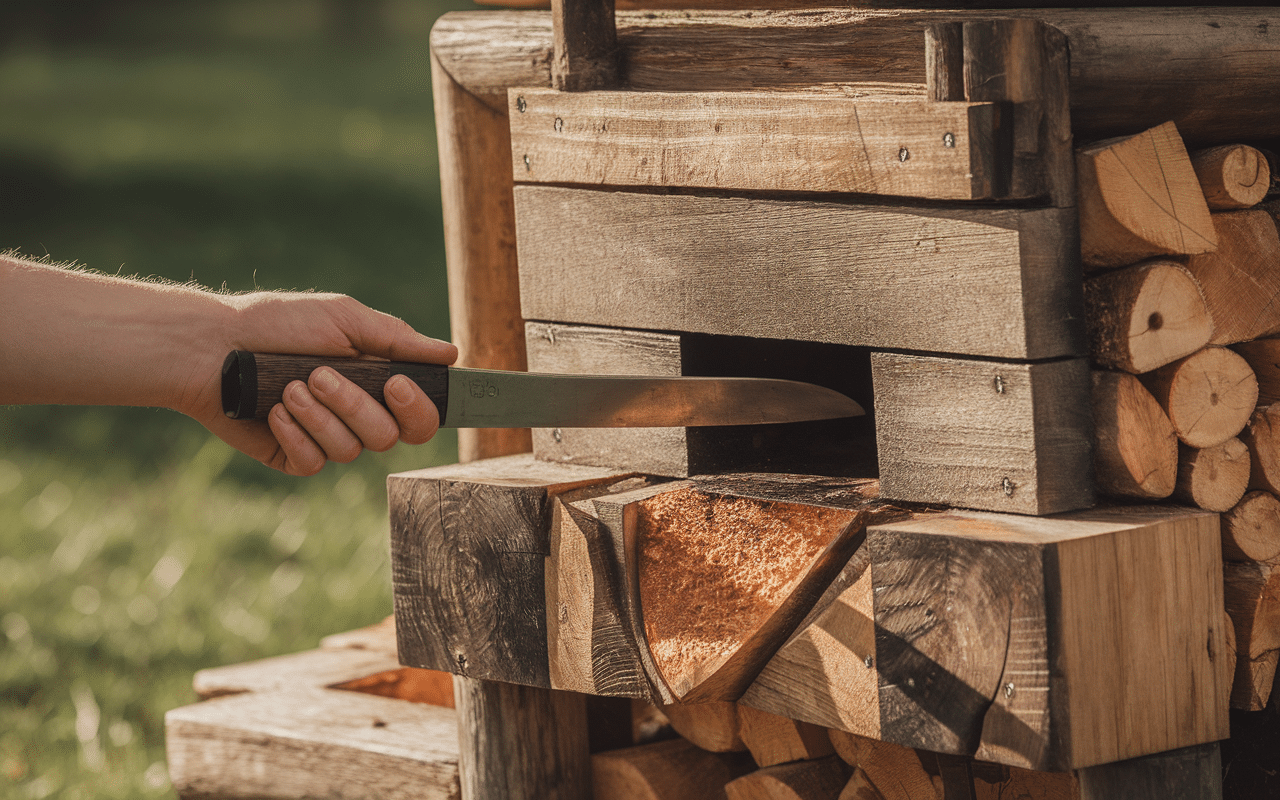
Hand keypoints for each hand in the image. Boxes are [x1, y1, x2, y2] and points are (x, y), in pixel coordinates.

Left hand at [183, 292, 456, 475]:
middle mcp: (358, 414)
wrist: (211, 346)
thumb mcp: (344, 318)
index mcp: (378, 382)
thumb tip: (451, 353)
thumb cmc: (278, 323)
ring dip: (319, 416)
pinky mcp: (293, 456)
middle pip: (389, 436)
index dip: (419, 409)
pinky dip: (296, 436)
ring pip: (351, 450)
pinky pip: (314, 463)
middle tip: (320, 374)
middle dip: (356, 405)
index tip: (397, 385)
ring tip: (288, 387)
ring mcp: (326, 438)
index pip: (422, 416)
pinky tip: (273, 412)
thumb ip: (397, 339)